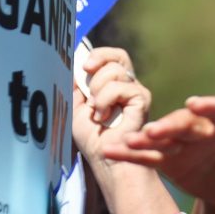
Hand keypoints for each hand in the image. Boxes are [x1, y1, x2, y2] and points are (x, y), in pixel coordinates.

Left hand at [71, 47, 151, 169]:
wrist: (104, 158)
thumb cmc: (93, 139)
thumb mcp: (76, 107)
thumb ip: (77, 85)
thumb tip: (73, 64)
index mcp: (115, 84)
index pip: (114, 56)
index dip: (100, 55)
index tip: (85, 67)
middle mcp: (129, 85)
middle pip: (118, 57)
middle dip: (96, 73)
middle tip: (89, 93)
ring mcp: (137, 92)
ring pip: (116, 71)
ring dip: (98, 92)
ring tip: (97, 112)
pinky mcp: (141, 100)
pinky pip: (121, 86)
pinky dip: (105, 100)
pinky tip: (103, 116)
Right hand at [102, 96, 214, 206]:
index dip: (211, 107)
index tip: (199, 103)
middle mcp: (203, 128)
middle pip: (186, 125)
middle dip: (172, 126)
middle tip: (156, 129)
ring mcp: (183, 143)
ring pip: (162, 137)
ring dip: (145, 137)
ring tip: (128, 141)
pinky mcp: (168, 159)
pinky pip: (147, 156)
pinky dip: (130, 153)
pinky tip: (111, 152)